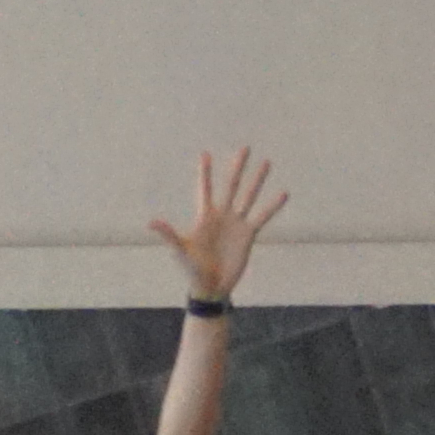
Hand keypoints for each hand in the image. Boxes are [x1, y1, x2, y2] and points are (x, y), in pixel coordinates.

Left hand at [156, 147, 283, 304]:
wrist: (211, 286)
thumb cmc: (192, 269)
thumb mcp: (180, 250)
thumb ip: (169, 234)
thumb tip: (151, 222)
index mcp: (204, 217)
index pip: (205, 189)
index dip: (205, 173)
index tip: (205, 154)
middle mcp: (221, 215)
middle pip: (230, 186)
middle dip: (237, 167)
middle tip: (245, 148)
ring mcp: (236, 223)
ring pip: (248, 196)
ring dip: (257, 180)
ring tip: (266, 162)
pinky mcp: (249, 234)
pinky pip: (262, 216)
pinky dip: (272, 205)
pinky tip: (283, 193)